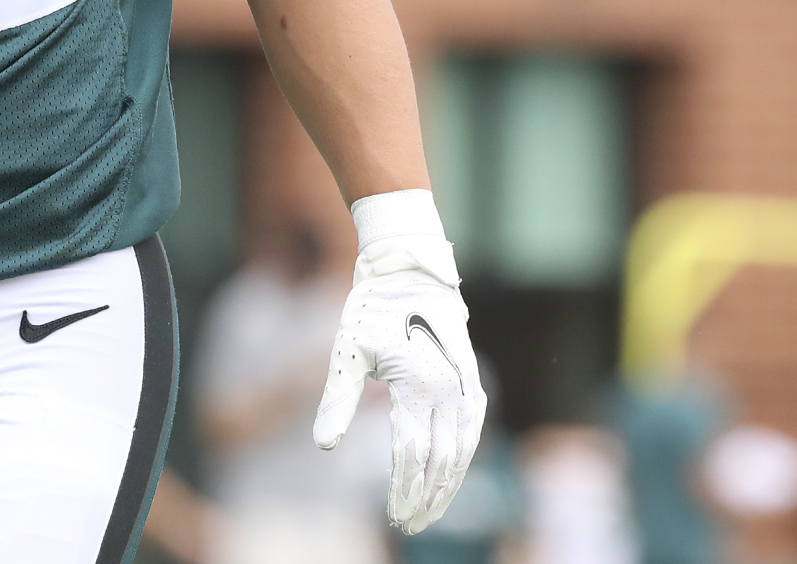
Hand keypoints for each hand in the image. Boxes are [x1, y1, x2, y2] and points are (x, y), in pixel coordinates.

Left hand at [312, 190, 485, 533]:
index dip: (403, 490)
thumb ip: (337, 400)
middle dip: (425, 497)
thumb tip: (323, 446)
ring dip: (448, 486)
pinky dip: (462, 459)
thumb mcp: (347, 351)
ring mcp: (467, 387)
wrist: (408, 270)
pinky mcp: (472, 383)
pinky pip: (471, 432)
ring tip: (429, 511)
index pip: (412, 454)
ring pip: (462, 451)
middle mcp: (450, 390)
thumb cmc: (371, 310)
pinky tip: (450, 476)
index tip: (393, 517)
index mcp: (418, 384)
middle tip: (409, 525)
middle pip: (441, 460)